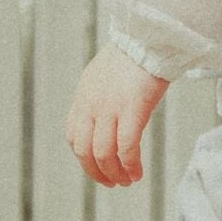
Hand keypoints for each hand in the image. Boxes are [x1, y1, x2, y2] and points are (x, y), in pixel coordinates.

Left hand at [66, 45, 167, 186]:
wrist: (148, 37)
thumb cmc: (134, 52)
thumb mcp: (104, 74)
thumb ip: (99, 95)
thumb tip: (105, 115)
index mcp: (83, 96)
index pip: (73, 137)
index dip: (84, 159)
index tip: (97, 169)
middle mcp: (91, 104)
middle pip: (85, 150)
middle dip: (97, 173)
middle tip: (112, 183)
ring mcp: (109, 108)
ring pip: (104, 154)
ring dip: (115, 173)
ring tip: (128, 181)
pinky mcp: (131, 109)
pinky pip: (126, 147)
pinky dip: (130, 165)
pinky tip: (137, 173)